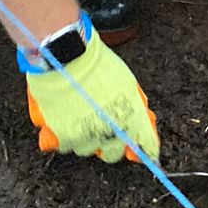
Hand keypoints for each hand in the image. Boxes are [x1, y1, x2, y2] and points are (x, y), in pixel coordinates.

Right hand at [24, 27, 159, 162]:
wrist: (67, 54)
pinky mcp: (60, 136)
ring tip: (79, 114)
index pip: (145, 146)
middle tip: (102, 123)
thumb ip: (139, 109)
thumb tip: (147, 125)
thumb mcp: (128, 84)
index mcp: (130, 120)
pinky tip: (61, 119)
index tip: (139, 148)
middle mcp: (110, 133)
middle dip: (110, 142)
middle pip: (112, 153)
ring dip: (84, 137)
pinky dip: (59, 135)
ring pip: (86, 149)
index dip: (143, 148)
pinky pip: (61, 145)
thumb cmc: (97, 64)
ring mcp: (84, 136)